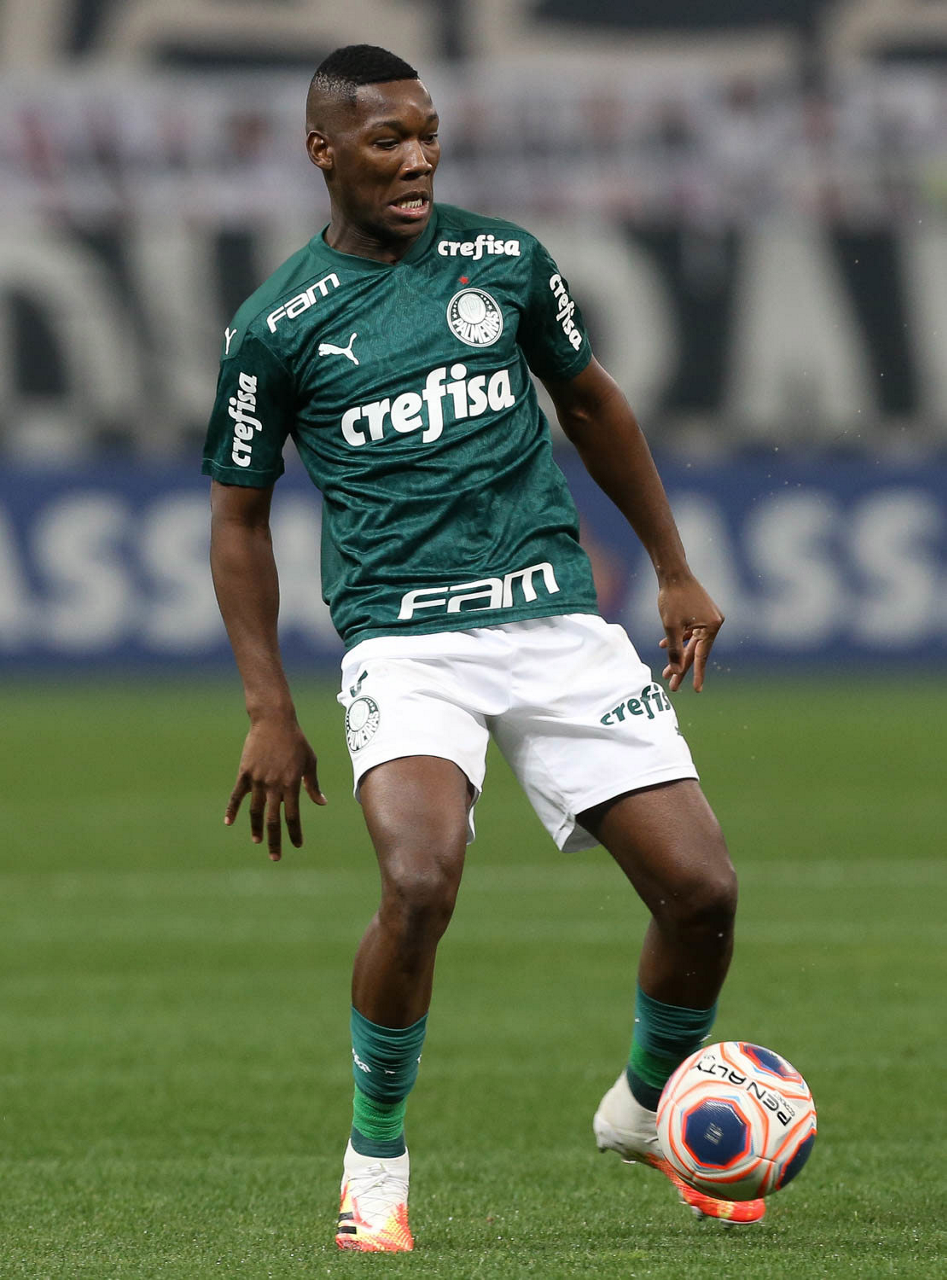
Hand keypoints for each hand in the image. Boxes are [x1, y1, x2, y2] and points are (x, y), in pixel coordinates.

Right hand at [224, 717, 325, 860]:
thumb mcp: (310, 761)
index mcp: (292, 784)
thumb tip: (321, 803)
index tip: (297, 845)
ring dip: (256, 828)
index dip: (295, 832)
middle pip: (273, 820)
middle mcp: (274, 785)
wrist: (273, 720)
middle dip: (274, 840)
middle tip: (275, 856)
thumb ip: (313, 785)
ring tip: (257, 841)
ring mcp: (258, 780)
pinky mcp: (245, 773)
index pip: (293, 815)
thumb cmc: (296, 740)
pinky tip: (229, 823)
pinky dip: (232, 810)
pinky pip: (236, 795)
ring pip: (255, 811)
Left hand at [657, 574, 724, 692]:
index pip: (702, 656)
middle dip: (682, 668)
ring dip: (678, 655)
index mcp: (712, 627)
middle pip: (696, 651)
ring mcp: (708, 617)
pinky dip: (678, 639)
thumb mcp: (671, 627)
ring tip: (666, 671)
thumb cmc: (672, 598)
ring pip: (691, 643)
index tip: (696, 690)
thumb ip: (674, 650)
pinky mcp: (700, 613)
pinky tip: (664, 646)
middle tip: (673, 686)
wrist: (673, 572)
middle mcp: (714, 623)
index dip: (696, 674)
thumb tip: (676, 671)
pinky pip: (690, 631)